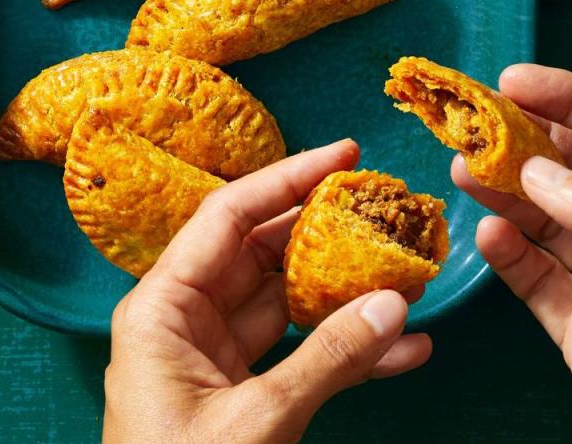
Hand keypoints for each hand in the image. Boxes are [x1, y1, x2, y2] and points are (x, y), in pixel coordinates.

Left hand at [102, 140, 433, 443]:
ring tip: (409, 278)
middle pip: (263, 253)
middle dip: (328, 235)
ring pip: (288, 304)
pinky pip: (298, 355)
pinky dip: (346, 352)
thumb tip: (392, 305)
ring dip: (347, 295)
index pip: (228, 218)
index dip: (287, 179)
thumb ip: (326, 360)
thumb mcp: (255, 421)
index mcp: (162, 308)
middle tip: (386, 213)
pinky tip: (403, 349)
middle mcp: (186, 319)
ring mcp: (216, 355)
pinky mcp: (242, 390)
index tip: (345, 154)